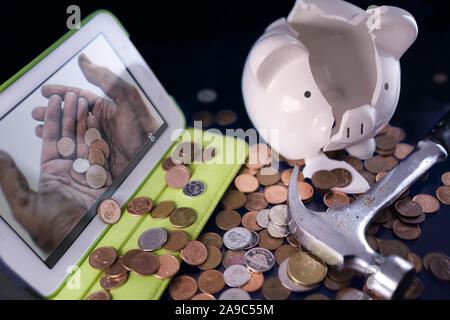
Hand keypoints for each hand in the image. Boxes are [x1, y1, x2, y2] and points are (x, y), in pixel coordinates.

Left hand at [0, 94, 110, 251]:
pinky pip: (101, 154)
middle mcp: (70, 170)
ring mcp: (88, 172)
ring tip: (84, 103)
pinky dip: (100, 137)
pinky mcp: (104, 178)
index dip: (51, 120)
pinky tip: (98, 123)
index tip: (53, 102)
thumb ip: (9, 178)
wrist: (80, 242)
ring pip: (86, 141)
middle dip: (70, 115)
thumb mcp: (24, 204)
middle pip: (70, 136)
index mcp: (51, 173)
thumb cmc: (50, 229)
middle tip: (71, 96)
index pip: (50, 140)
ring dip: (85, 122)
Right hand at [38, 54, 159, 177]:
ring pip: (71, 132)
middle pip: (72, 115)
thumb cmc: (144, 130)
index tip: (45, 92)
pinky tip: (54, 146)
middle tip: (36, 113)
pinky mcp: (98, 158)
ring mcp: (99, 141)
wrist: (153, 160)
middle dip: (53, 113)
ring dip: (54, 129)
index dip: (62, 93)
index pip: (80, 98)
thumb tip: (84, 60)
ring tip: (40, 128)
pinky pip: (76, 150)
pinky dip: (63, 147)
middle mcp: (102, 124)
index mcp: (108, 108)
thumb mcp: (127, 100)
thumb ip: (106, 80)